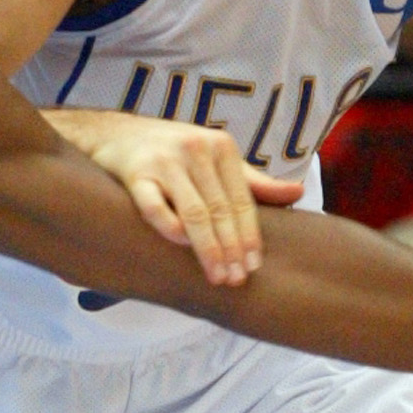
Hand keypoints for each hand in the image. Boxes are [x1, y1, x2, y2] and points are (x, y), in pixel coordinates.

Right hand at [79, 117, 300, 285]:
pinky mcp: (135, 173)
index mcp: (220, 147)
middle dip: (231, 248)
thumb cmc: (173, 151)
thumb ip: (253, 181)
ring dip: (208, 248)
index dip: (249, 235)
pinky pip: (155, 207)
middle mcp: (195, 150)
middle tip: (236, 279)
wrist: (114, 133)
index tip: (253, 265)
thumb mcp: (216, 159)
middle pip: (220, 209)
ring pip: (194, 212)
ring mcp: (164, 161)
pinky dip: (171, 228)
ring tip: (217, 276)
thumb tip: (298, 194)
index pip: (241, 200)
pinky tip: (182, 247)